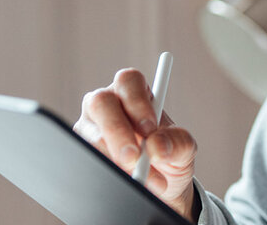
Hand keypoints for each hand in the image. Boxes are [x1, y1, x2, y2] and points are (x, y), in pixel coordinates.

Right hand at [74, 68, 199, 220]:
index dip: (137, 102)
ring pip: (90, 133)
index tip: (150, 128)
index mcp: (134, 93)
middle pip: (101, 102)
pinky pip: (86, 156)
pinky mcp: (83, 150)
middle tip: (134, 157)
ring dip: (114, 158)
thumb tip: (157, 146)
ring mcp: (91, 127)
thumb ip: (176, 142)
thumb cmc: (168, 155)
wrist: (158, 185)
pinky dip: (106, 170)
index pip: (128, 81)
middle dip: (117, 130)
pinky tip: (123, 181)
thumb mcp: (182, 148)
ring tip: (140, 178)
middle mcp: (108, 104)